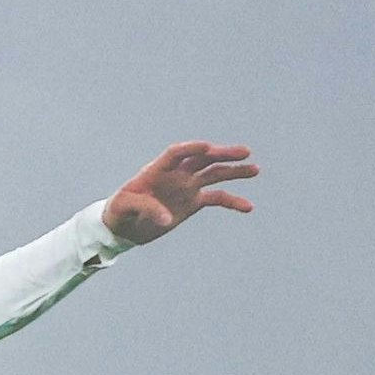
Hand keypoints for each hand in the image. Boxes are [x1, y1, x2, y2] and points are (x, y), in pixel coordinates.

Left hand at [102, 141, 259, 244]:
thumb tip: (166, 219)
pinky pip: (217, 198)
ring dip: (234, 171)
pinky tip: (248, 207)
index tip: (207, 147)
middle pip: (202, 158)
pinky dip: (232, 201)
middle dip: (222, 154)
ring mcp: (186, 186)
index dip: (191, 149)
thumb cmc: (119, 212)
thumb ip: (144, 208)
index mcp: (156, 170)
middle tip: (244, 152)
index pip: (176, 153)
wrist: (123, 227)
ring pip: (214, 173)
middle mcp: (176, 174)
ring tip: (255, 169)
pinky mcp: (193, 201)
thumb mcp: (124, 208)